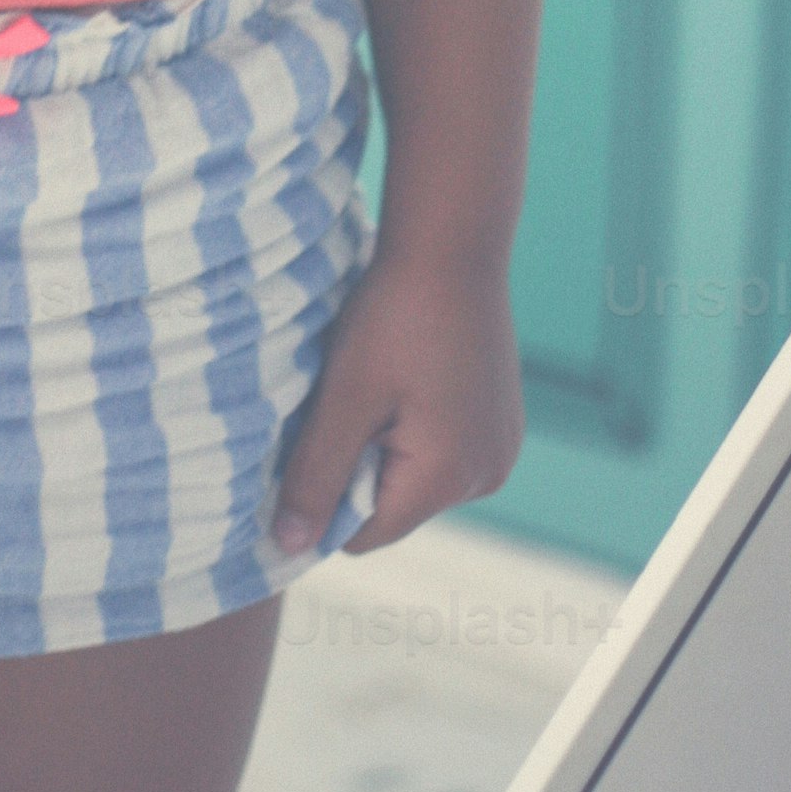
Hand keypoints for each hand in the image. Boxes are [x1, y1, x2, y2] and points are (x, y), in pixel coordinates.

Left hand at [269, 248, 521, 557]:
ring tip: (380, 383)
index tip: (311, 441)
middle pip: (393, 508)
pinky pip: (444, 452)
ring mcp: (501, 449)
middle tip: (348, 400)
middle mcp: (487, 476)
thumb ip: (314, 475)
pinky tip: (408, 376)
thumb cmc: (393, 316)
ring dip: (387, 446)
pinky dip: (416, 429)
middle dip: (359, 467)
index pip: (364, 533)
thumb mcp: (343, 397)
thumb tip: (287, 546)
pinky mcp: (502, 423)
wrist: (453, 245)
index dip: (325, 497)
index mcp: (447, 478)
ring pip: (417, 480)